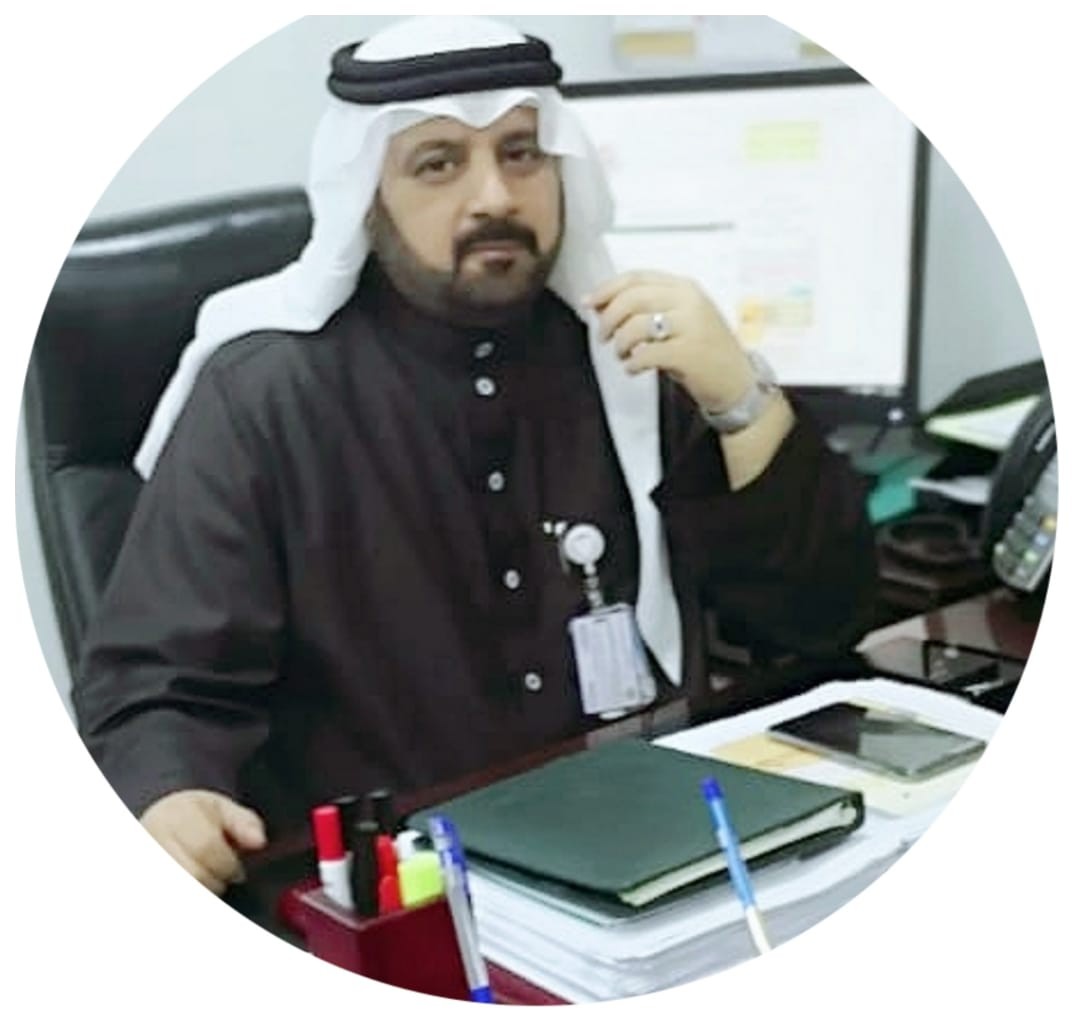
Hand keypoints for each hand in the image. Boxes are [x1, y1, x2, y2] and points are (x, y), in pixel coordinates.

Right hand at [140, 790, 266, 894]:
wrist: (157, 822)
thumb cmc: (194, 818)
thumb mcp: (223, 810)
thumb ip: (244, 823)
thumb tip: (258, 842)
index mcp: (178, 813)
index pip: (207, 847)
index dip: (228, 865)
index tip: (237, 872)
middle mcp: (154, 836)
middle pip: (193, 875)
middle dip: (215, 883)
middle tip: (221, 880)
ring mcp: (145, 860)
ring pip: (183, 891)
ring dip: (201, 892)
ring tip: (206, 882)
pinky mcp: (142, 882)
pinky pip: (171, 900)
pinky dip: (191, 894)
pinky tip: (195, 887)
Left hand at [586, 270, 754, 412]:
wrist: (737, 381)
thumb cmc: (701, 350)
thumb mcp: (678, 320)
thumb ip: (645, 308)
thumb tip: (598, 304)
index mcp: (684, 287)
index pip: (636, 278)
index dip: (607, 289)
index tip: (588, 303)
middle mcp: (689, 301)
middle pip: (632, 299)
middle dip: (608, 318)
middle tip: (602, 337)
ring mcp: (692, 326)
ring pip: (636, 326)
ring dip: (620, 343)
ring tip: (622, 355)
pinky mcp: (690, 353)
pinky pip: (647, 354)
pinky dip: (632, 363)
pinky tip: (634, 369)